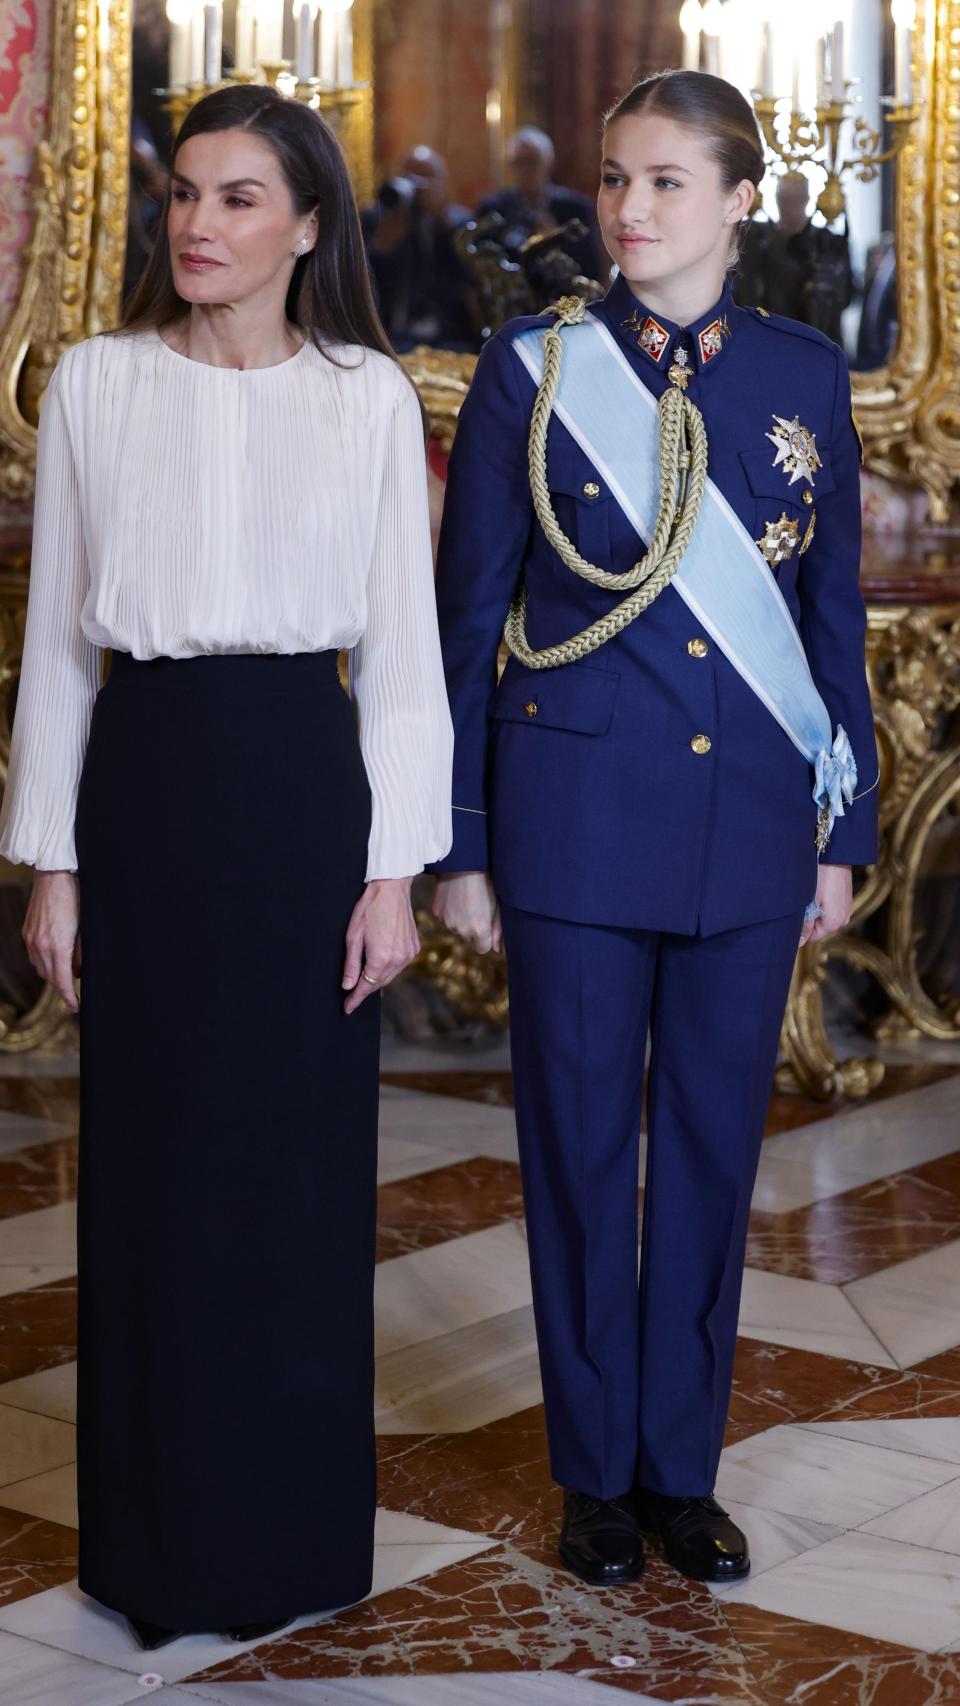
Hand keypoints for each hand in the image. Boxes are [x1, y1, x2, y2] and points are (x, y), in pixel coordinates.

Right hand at [23, 872, 80, 1011]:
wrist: (54, 875)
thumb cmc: (76, 897)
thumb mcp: (85, 927)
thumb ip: (82, 952)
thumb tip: (79, 972)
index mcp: (58, 946)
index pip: (63, 982)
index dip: (70, 998)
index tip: (77, 1007)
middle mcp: (40, 945)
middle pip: (50, 978)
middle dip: (63, 988)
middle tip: (75, 994)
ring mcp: (31, 939)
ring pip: (40, 969)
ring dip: (53, 975)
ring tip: (68, 974)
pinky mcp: (27, 932)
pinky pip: (34, 956)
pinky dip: (45, 963)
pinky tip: (55, 959)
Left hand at [343, 877, 419, 1014]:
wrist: (392, 888)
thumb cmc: (369, 908)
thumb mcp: (353, 936)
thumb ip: (351, 964)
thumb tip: (348, 986)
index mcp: (381, 957)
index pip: (366, 987)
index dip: (355, 999)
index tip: (347, 1008)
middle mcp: (398, 959)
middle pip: (379, 983)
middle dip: (365, 988)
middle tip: (352, 992)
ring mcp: (409, 954)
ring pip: (390, 976)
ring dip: (377, 978)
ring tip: (365, 973)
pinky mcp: (414, 948)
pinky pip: (399, 966)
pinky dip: (389, 968)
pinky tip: (380, 960)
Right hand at [431, 872, 501, 954]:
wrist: (461, 863)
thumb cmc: (484, 882)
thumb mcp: (497, 905)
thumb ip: (498, 929)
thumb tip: (498, 949)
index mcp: (479, 929)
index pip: (483, 948)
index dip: (486, 938)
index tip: (487, 925)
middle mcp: (461, 930)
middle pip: (469, 939)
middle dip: (473, 930)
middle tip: (477, 909)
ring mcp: (446, 922)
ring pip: (456, 929)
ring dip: (461, 921)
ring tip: (465, 901)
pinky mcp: (436, 913)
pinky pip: (445, 919)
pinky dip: (450, 913)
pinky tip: (455, 898)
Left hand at [799, 864, 852, 947]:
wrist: (835, 855)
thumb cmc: (820, 876)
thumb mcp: (808, 901)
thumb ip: (804, 924)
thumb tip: (799, 942)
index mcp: (834, 923)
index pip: (811, 937)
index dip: (800, 929)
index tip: (794, 915)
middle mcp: (844, 919)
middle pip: (818, 928)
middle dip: (808, 919)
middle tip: (801, 901)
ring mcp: (847, 909)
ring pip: (824, 917)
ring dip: (814, 910)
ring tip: (809, 894)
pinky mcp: (846, 900)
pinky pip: (830, 909)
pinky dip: (822, 903)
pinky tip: (817, 890)